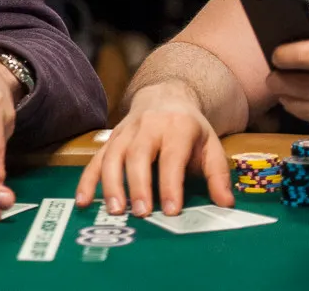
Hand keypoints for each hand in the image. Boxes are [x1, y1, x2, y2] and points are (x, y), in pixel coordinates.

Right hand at [75, 82, 232, 216]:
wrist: (165, 96)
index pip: (172, 157)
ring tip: (116, 210)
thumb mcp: (211, 144)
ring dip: (111, 184)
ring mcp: (124, 131)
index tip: (171, 210)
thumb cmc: (189, 128)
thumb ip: (217, 174)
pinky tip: (83, 201)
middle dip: (138, 185)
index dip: (171, 184)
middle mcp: (147, 126)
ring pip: (112, 156)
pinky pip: (95, 159)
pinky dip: (87, 180)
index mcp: (177, 127)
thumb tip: (225, 203)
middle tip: (141, 213)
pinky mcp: (110, 139)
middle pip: (138, 155)